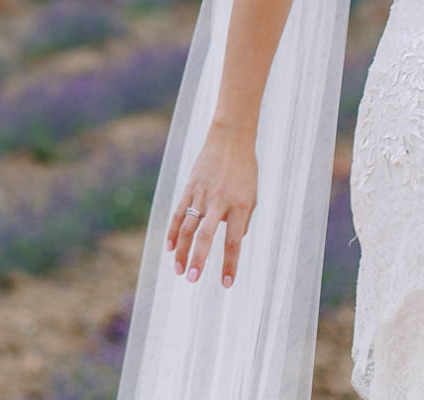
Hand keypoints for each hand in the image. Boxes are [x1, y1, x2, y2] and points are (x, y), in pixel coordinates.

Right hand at [164, 124, 256, 290]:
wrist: (229, 139)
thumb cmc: (245, 170)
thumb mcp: (252, 196)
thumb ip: (243, 221)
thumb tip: (234, 241)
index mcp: (240, 206)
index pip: (234, 242)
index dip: (229, 264)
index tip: (226, 283)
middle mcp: (219, 202)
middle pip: (205, 236)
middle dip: (198, 260)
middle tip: (193, 279)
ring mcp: (202, 195)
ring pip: (188, 228)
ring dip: (182, 251)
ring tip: (179, 270)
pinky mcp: (190, 189)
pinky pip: (179, 214)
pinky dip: (174, 232)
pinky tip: (170, 248)